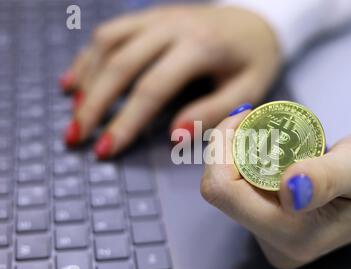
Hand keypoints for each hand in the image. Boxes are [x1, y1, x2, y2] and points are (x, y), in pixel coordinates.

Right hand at [61, 4, 280, 158]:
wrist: (257, 21)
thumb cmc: (254, 61)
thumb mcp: (246, 91)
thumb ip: (211, 112)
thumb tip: (172, 135)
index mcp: (200, 46)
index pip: (151, 88)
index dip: (125, 122)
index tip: (106, 150)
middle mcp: (172, 26)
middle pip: (120, 65)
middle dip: (94, 104)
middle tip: (75, 137)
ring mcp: (158, 17)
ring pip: (107, 44)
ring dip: (86, 80)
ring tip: (75, 114)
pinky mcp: (150, 16)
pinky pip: (110, 32)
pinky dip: (88, 57)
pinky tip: (75, 81)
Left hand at [201, 109, 350, 268]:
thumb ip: (327, 178)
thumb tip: (290, 190)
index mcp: (293, 235)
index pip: (223, 192)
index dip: (224, 149)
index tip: (247, 117)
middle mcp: (276, 243)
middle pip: (222, 189)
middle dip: (231, 147)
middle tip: (257, 118)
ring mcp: (273, 236)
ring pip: (229, 187)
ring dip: (240, 152)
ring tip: (269, 131)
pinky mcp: (274, 223)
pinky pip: (241, 188)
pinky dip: (249, 160)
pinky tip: (271, 146)